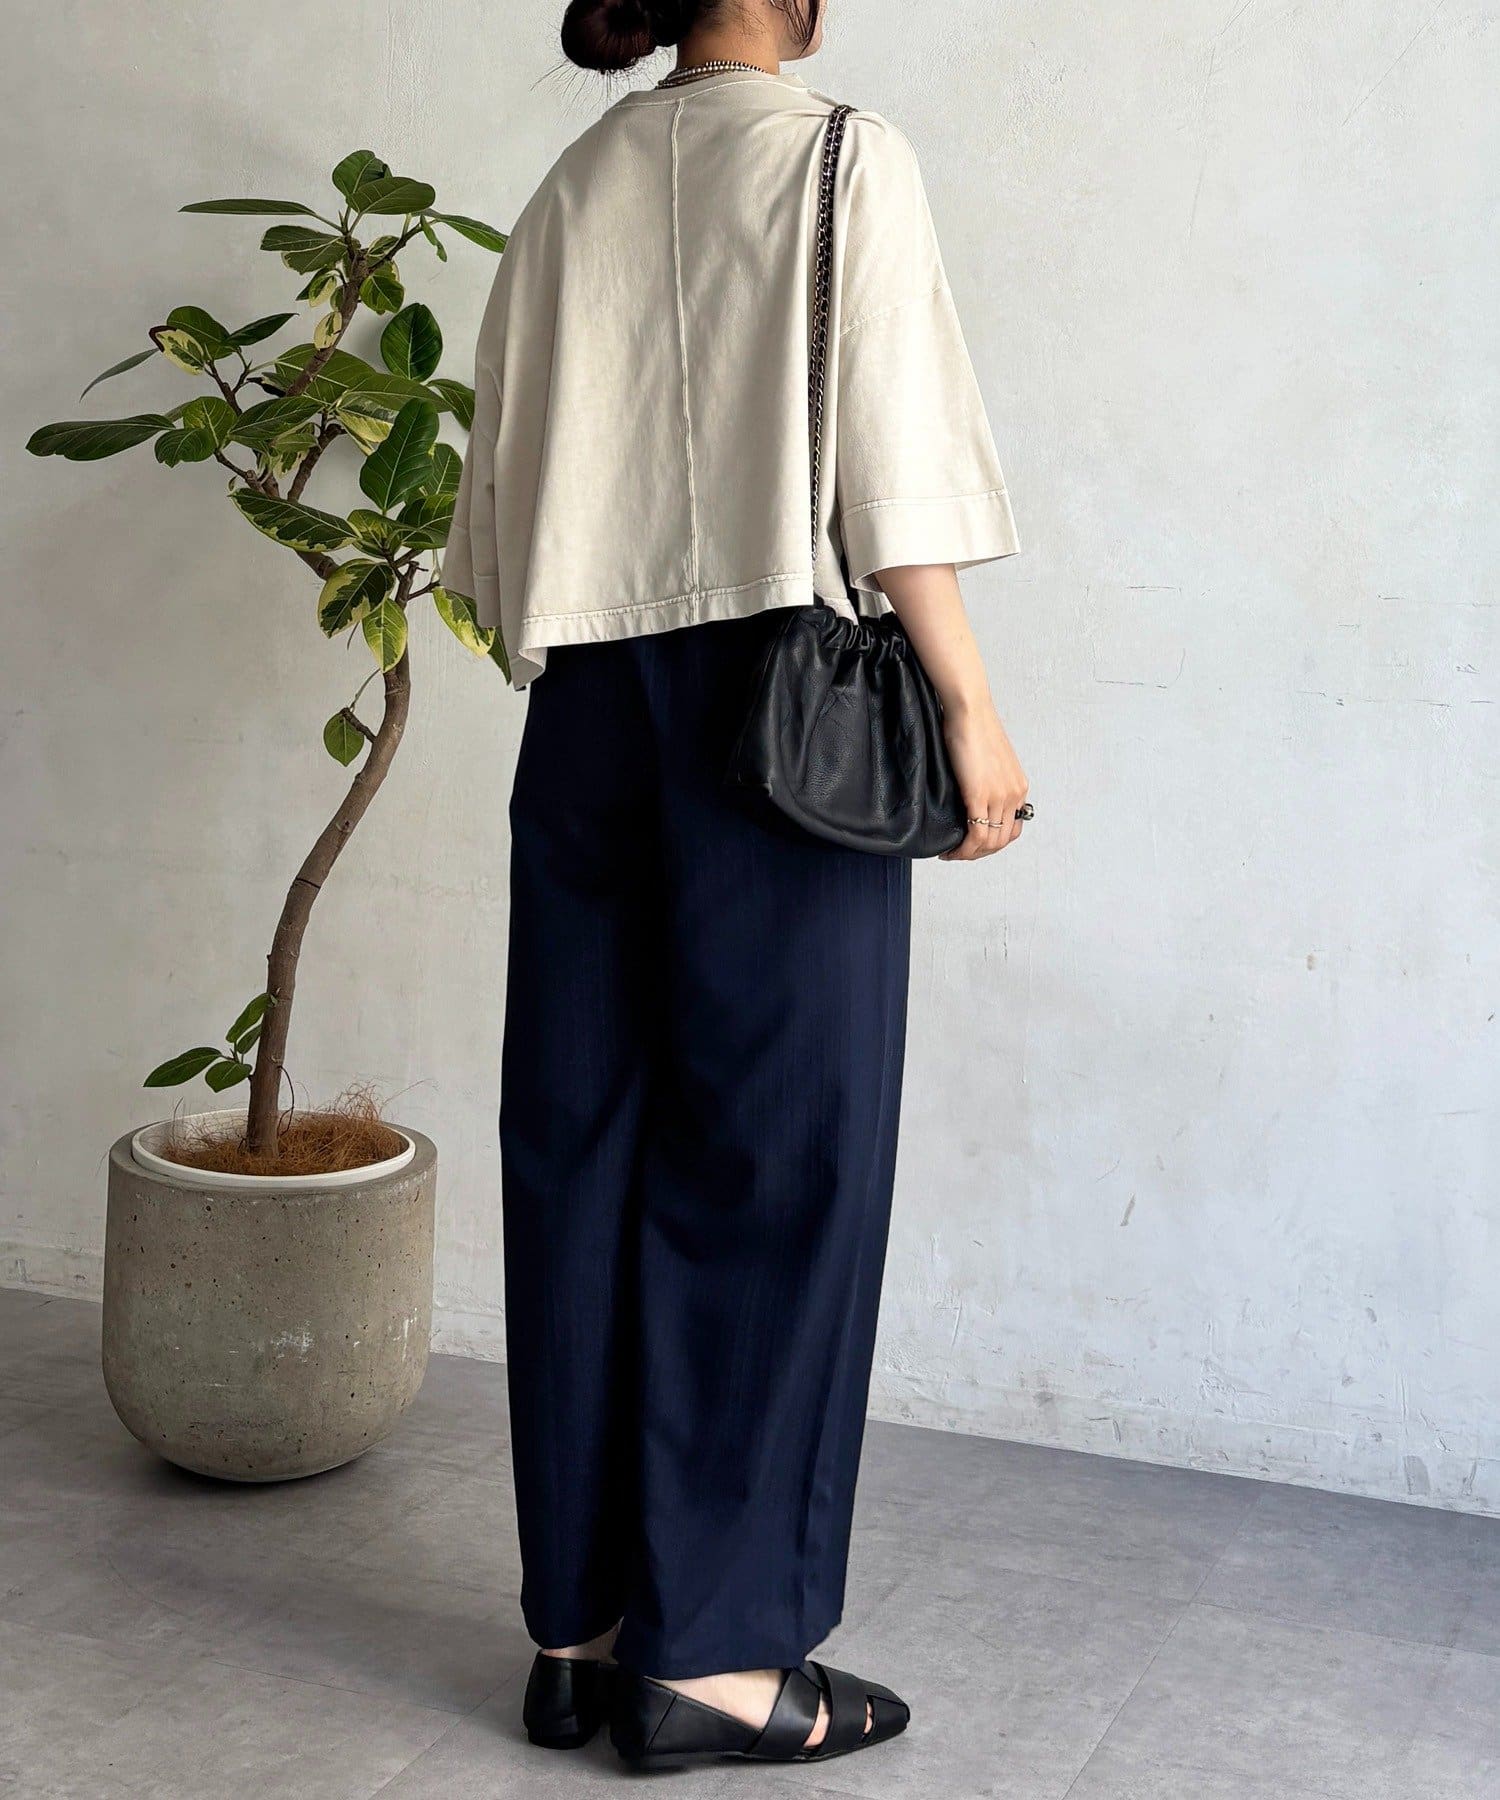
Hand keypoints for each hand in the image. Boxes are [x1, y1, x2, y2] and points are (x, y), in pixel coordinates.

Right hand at [940, 704, 1028, 861]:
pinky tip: (950, 850)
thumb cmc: (973, 728)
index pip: (1011, 829)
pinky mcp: (980, 795)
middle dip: (979, 853)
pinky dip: (963, 849)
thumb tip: (971, 794)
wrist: (969, 711)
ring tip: (952, 853)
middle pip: (1002, 840)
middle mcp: (1014, 794)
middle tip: (958, 853)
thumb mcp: (987, 760)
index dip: (991, 843)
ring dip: (970, 854)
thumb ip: (986, 781)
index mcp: (1018, 787)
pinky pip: (976, 834)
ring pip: (990, 842)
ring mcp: (1000, 796)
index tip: (971, 844)